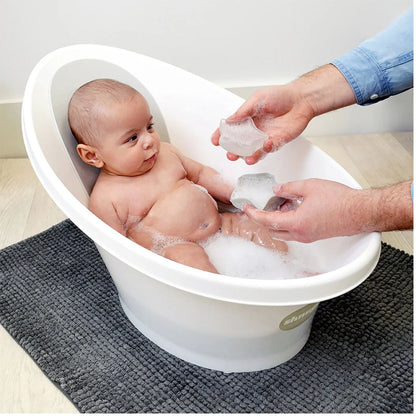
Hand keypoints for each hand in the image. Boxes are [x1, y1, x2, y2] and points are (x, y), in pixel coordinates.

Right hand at [211, 85, 314, 163]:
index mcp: (246, 119)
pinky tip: (266, 145)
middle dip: (234, 151)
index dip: (221, 135)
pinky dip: (267, 149)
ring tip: (247, 159)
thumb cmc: (280, 96)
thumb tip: (229, 120)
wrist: (300, 100)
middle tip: (231, 155)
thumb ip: (243, 111)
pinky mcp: (276, 142)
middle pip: (240, 144)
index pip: (230, 129)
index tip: (216, 141)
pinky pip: (269, 149)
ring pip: (254, 151)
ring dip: (250, 156)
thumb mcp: (257, 99)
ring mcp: (264, 137)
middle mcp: (254, 130)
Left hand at [243, 179, 366, 242]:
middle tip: (257, 207)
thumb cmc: (340, 200)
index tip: (246, 208)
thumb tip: (277, 190)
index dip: (254, 214)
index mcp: (296, 223)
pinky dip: (287, 221)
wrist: (361, 211)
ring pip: (283, 232)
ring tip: (277, 203)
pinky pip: (294, 231)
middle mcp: (300, 234)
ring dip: (275, 220)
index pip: (267, 221)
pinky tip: (291, 208)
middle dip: (262, 219)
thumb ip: (289, 188)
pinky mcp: (314, 235)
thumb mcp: (309, 186)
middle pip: (272, 230)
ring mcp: (308, 237)